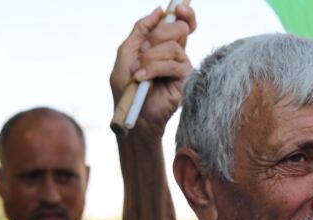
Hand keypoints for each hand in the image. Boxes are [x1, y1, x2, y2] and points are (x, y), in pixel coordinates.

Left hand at [110, 5, 196, 139]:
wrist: (131, 115)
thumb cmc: (126, 87)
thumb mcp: (126, 52)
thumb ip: (141, 29)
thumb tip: (159, 9)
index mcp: (163, 45)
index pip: (182, 23)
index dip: (185, 12)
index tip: (179, 7)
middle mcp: (176, 54)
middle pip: (179, 28)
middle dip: (156, 37)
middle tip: (143, 52)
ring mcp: (182, 67)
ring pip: (173, 46)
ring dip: (150, 58)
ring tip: (139, 74)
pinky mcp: (185, 81)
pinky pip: (174, 64)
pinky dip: (154, 69)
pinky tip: (143, 79)